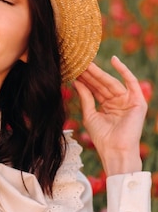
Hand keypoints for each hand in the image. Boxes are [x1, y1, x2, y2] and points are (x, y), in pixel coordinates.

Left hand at [73, 56, 147, 175]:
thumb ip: (85, 97)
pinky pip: (131, 82)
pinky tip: (113, 60)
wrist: (115, 151)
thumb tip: (77, 80)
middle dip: (91, 74)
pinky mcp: (138, 101)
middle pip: (103, 84)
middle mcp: (119, 102)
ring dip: (100, 73)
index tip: (74, 70)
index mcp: (108, 106)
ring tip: (87, 63)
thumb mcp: (90, 115)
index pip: (95, 89)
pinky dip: (124, 71)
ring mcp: (128, 101)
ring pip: (112, 82)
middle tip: (79, 62)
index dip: (85, 80)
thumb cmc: (102, 138)